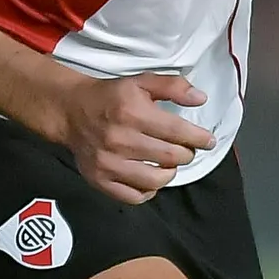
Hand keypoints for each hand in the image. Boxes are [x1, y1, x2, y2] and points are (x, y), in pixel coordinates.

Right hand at [31, 71, 214, 206]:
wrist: (71, 111)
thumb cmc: (111, 96)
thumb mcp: (141, 82)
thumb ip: (172, 87)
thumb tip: (201, 99)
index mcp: (133, 112)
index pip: (178, 132)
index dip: (199, 138)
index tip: (208, 141)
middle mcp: (121, 139)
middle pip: (171, 157)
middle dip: (186, 154)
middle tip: (185, 150)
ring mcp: (109, 163)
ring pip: (155, 179)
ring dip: (170, 173)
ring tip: (169, 164)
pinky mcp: (100, 179)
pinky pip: (133, 196)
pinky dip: (148, 190)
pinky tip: (150, 179)